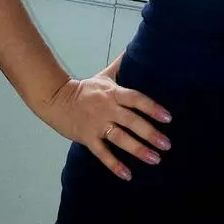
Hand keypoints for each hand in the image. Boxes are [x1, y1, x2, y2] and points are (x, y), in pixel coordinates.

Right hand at [37, 53, 172, 180]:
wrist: (55, 99)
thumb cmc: (84, 89)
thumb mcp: (103, 76)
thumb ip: (120, 65)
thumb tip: (135, 48)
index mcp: (113, 93)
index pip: (136, 99)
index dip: (152, 108)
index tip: (168, 118)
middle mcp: (107, 109)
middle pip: (131, 121)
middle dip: (150, 133)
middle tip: (167, 144)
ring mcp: (96, 124)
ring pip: (119, 138)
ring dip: (138, 149)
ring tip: (154, 159)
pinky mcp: (87, 138)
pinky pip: (102, 153)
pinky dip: (114, 165)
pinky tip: (128, 175)